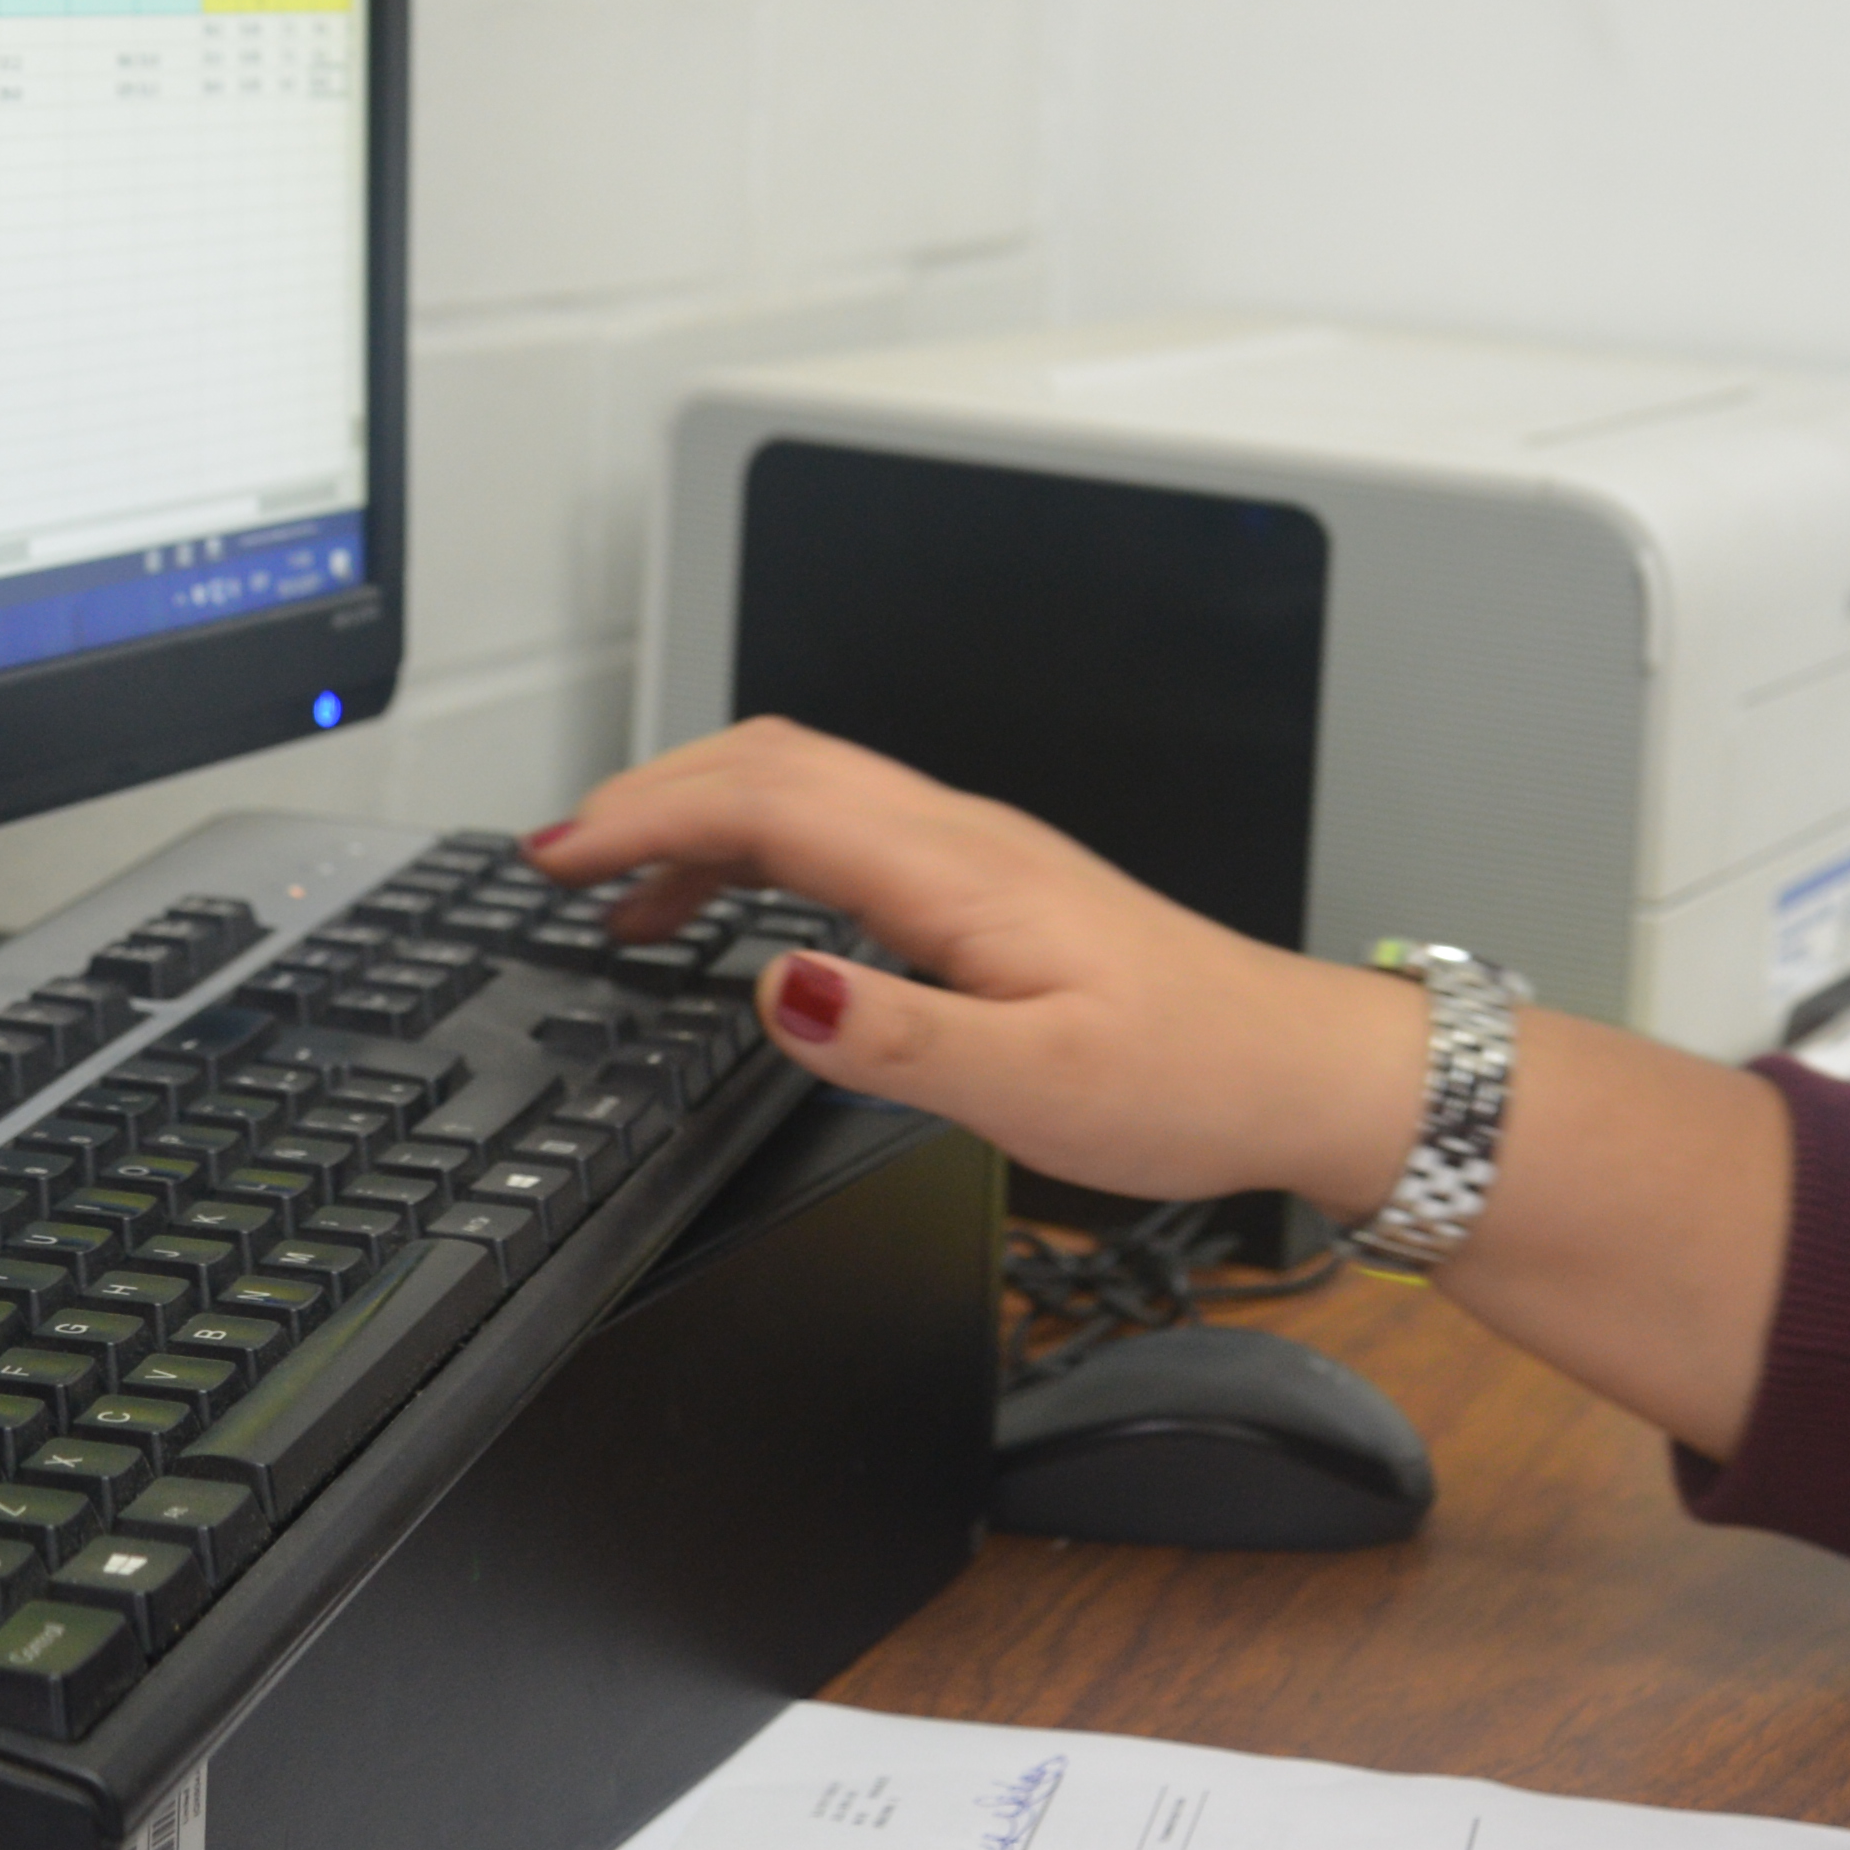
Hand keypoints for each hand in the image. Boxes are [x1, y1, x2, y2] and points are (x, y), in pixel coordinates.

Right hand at [534, 721, 1424, 1216]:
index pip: (769, 798)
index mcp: (957, 870)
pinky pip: (846, 830)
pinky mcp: (986, 884)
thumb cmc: (1186, 1076)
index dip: (648, 814)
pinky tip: (743, 917)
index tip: (559, 853)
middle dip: (651, 796)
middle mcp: (961, 838)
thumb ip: (896, 1036)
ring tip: (615, 890)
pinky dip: (761, 849)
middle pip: (774, 764)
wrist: (1293, 1067)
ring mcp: (974, 852)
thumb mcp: (1032, 1086)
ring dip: (699, 817)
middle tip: (556, 860)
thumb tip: (778, 986)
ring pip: (807, 787)